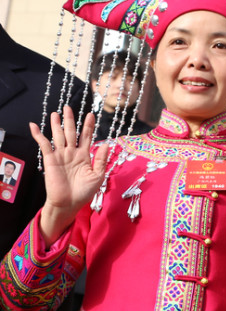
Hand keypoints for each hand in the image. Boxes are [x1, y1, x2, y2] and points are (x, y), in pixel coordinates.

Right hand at [32, 106, 107, 243]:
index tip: (91, 114)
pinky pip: (44, 145)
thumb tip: (106, 144)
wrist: (69, 203)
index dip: (89, 126)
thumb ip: (101, 160)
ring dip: (56, 124)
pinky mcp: (50, 160)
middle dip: (70, 120)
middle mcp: (72, 153)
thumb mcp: (98, 175)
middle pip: (71, 132)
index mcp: (85, 155)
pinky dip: (39, 135)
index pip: (87, 136)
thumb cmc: (85, 191)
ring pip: (58, 136)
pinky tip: (34, 126)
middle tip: (69, 107)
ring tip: (56, 113)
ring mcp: (61, 155)